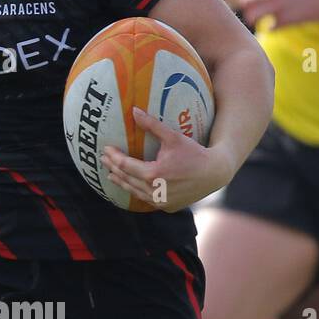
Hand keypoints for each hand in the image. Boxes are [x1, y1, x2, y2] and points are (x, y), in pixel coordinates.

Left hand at [101, 107, 232, 211]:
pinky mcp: (167, 207)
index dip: (114, 157)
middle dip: (113, 168)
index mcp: (153, 174)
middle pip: (126, 179)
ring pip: (134, 192)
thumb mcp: (173, 137)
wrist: (214, 173)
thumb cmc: (194, 152)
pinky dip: (137, 192)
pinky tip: (132, 186)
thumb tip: (134, 111)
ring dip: (122, 182)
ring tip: (112, 175)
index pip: (125, 165)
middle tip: (104, 159)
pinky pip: (146, 200)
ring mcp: (160, 202)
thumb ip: (152, 125)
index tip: (106, 149)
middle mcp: (154, 191)